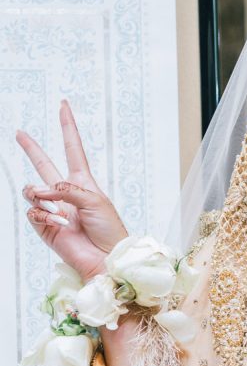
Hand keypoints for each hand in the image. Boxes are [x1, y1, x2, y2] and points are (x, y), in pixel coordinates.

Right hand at [19, 100, 128, 281]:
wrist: (106, 259)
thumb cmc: (109, 230)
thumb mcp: (94, 201)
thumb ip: (67, 188)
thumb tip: (41, 190)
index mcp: (83, 183)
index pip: (73, 149)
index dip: (68, 128)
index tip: (63, 106)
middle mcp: (66, 194)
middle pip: (44, 165)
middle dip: (31, 149)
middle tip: (19, 133)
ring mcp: (54, 209)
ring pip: (32, 190)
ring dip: (40, 195)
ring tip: (56, 209)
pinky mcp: (45, 226)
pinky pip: (33, 212)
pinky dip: (43, 215)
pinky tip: (57, 223)